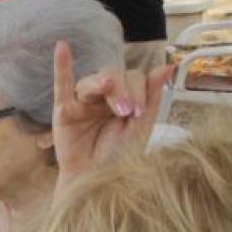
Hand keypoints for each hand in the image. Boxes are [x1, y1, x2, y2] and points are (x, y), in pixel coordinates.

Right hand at [51, 40, 172, 185]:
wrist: (99, 183)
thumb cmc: (120, 159)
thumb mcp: (142, 128)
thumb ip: (152, 97)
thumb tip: (169, 66)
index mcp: (126, 98)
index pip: (133, 78)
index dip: (138, 90)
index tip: (136, 114)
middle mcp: (104, 97)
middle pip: (114, 75)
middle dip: (122, 90)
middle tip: (125, 112)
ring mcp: (83, 103)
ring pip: (91, 81)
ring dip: (102, 86)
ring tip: (112, 104)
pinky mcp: (63, 112)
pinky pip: (62, 85)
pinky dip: (62, 66)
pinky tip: (62, 47)